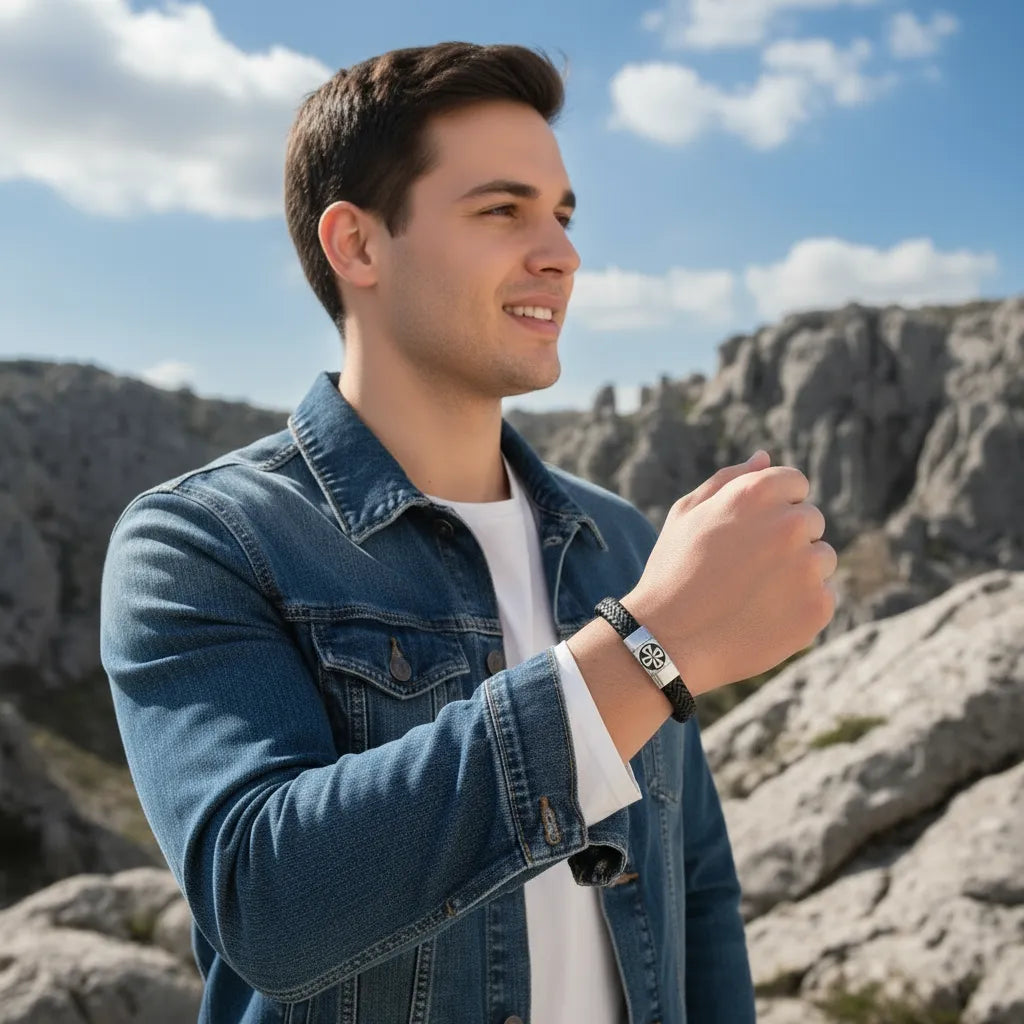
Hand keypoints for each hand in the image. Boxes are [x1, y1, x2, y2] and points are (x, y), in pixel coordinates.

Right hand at [623, 451, 836, 694]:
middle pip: (811, 521)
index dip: (774, 507)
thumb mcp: (687, 515)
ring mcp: (807, 567)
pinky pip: (823, 598)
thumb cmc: (673, 572)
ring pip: (821, 560)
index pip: (796, 484)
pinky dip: (799, 607)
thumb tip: (764, 457)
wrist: (669, 640)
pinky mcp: (818, 607)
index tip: (750, 534)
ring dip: (797, 573)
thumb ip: (729, 480)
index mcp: (757, 493)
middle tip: (747, 569)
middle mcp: (789, 524)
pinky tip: (763, 617)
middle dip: (787, 539)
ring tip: (753, 595)